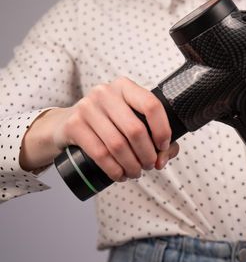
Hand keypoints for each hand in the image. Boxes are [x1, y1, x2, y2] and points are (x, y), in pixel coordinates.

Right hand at [20, 76, 178, 180]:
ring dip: (132, 165)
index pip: (152, 105)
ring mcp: (87, 107)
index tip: (163, 146)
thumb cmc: (108, 123)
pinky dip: (114, 169)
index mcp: (125, 87)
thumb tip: (163, 158)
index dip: (162, 130)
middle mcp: (105, 93)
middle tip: (149, 165)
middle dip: (147, 154)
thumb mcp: (131, 120)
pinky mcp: (73, 125)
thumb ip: (156, 137)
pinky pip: (100, 153)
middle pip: (136, 130)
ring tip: (136, 172)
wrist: (66, 124)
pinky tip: (120, 175)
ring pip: (118, 144)